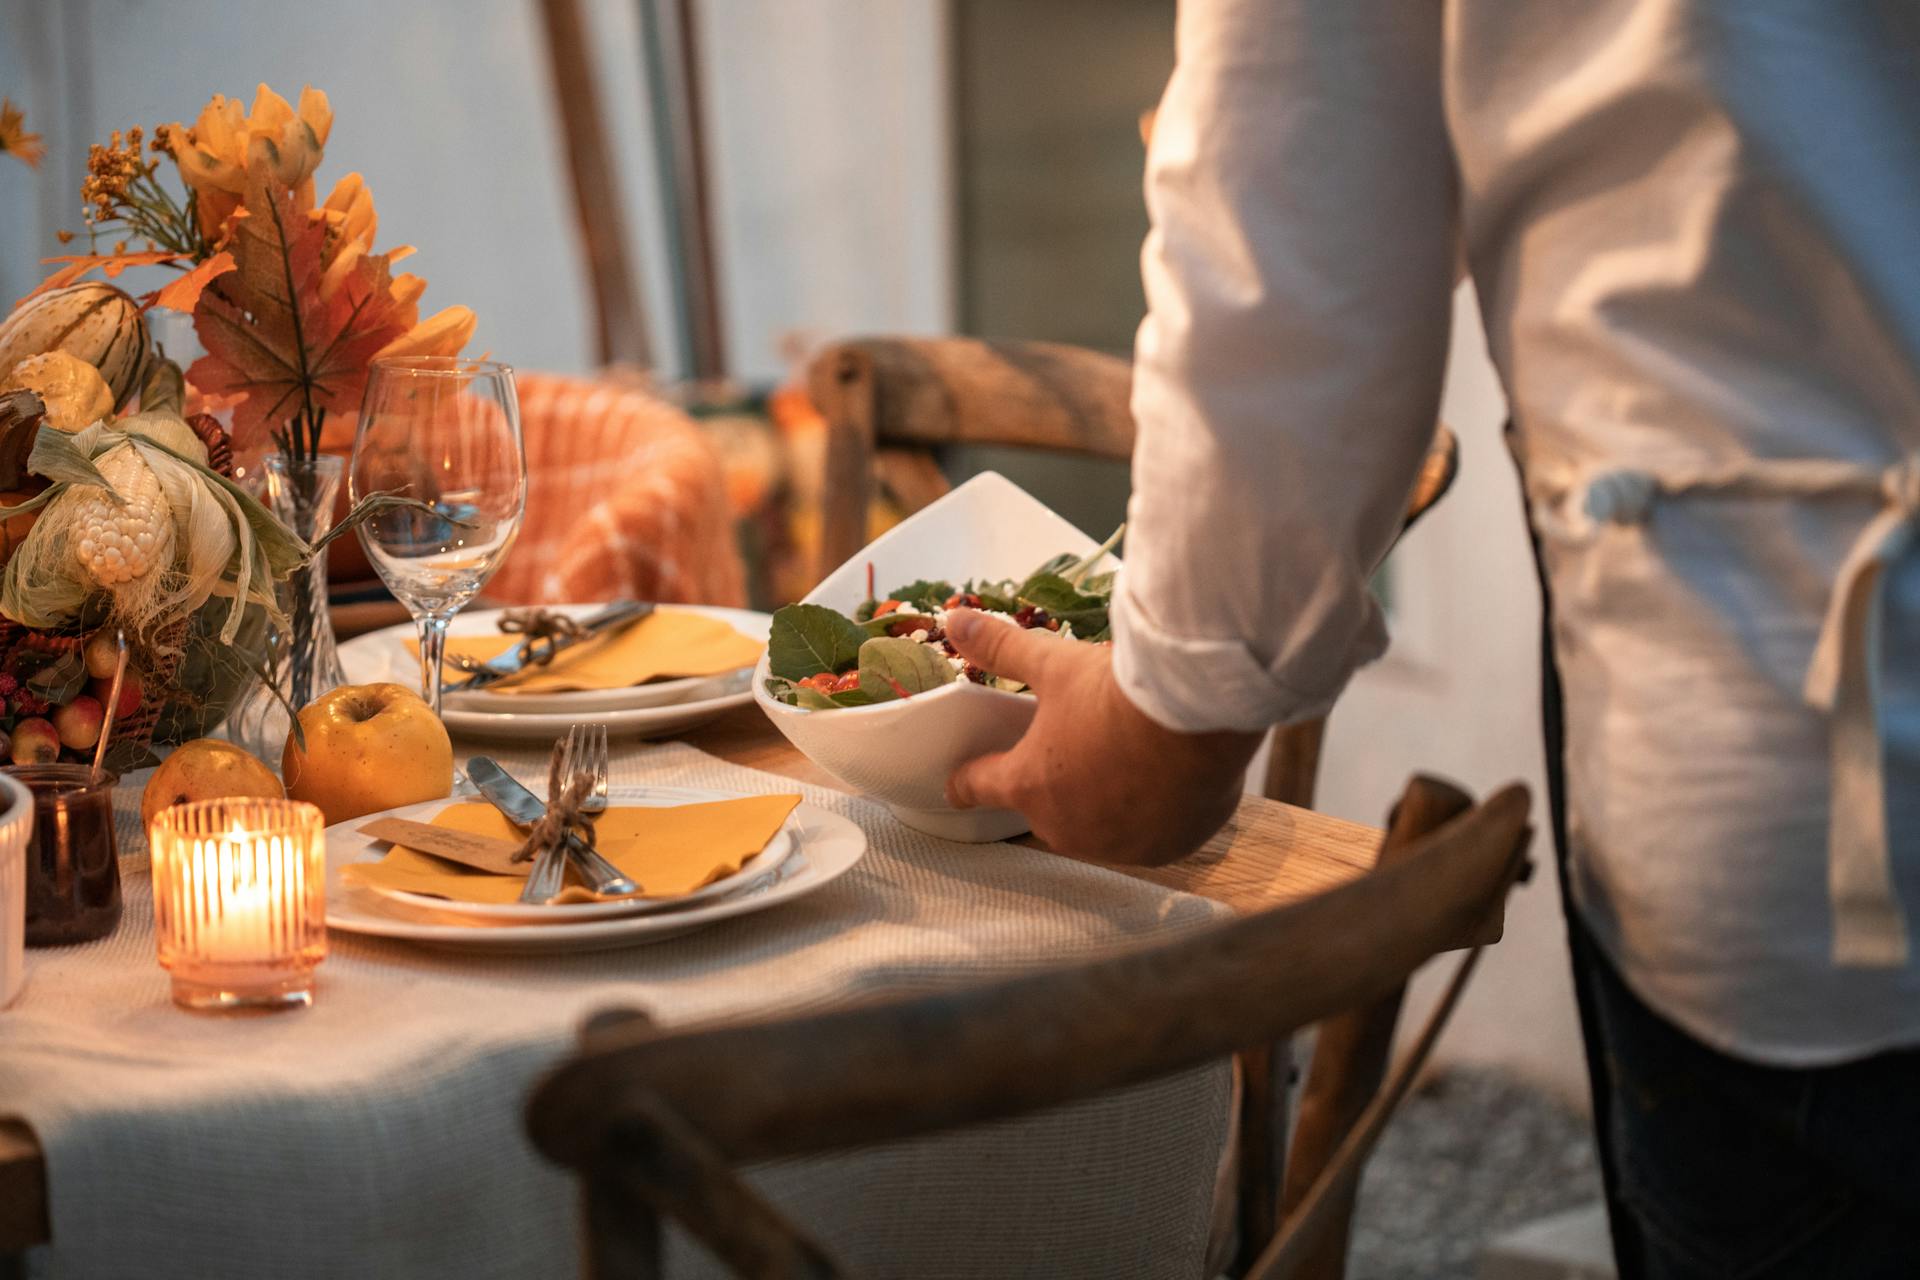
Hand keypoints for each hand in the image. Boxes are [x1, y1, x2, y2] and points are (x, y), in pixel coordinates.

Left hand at [943, 609, 1262, 865]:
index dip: (967, 783)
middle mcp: (1068, 826)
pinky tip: (1165, 783)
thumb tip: (955, 622)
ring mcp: (1120, 844)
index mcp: (1029, 784)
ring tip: (1124, 765)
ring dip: (1104, 805)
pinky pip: (1151, 835)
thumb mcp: (1054, 664)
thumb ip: (1003, 649)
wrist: (1200, 716)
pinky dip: (1153, 815)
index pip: (980, 787)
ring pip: (1100, 828)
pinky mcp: (1167, 846)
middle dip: (1055, 785)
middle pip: (1046, 809)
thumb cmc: (1119, 693)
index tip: (957, 786)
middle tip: (1075, 751)